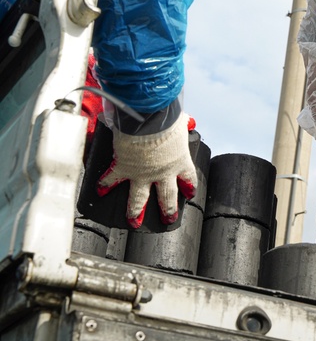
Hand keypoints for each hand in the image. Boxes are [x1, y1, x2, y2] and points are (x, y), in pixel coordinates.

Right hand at [97, 113, 196, 228]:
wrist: (147, 119)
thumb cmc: (166, 118)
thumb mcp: (180, 122)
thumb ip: (184, 124)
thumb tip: (190, 122)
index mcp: (180, 161)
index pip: (188, 179)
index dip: (189, 187)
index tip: (189, 195)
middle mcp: (163, 172)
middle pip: (167, 196)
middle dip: (167, 210)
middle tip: (167, 219)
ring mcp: (142, 173)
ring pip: (139, 198)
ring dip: (135, 211)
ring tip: (134, 222)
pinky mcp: (123, 168)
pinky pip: (112, 180)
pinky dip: (105, 185)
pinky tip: (100, 193)